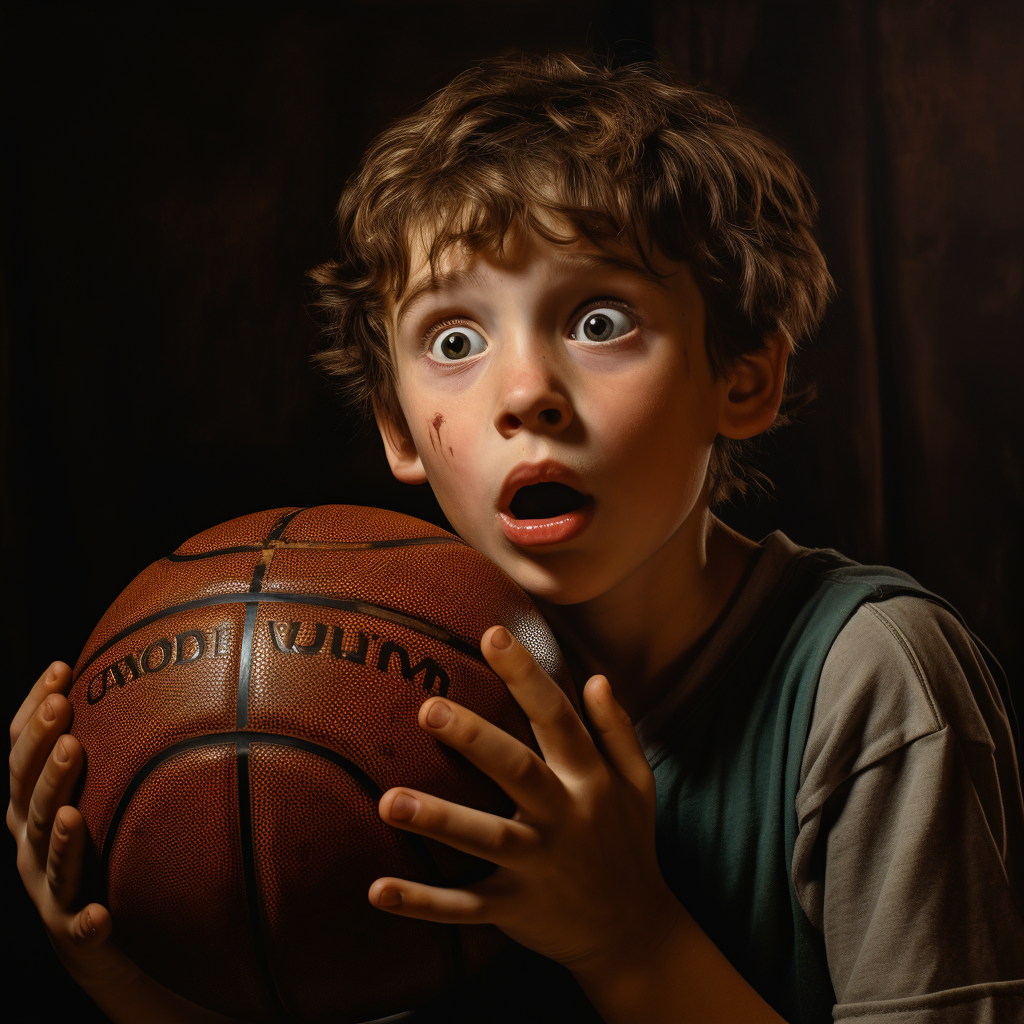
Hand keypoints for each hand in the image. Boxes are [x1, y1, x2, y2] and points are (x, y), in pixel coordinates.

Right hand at [8, 662, 122, 977]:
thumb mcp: (99, 795)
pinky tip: (101, 914)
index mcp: (34, 808)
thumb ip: (111, 748)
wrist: (102, 939)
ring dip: (59, 834)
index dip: (36, 713)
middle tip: (64, 712)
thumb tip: (146, 677)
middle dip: (43, 754)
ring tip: (72, 809)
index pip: (23, 755)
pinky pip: (80, 928)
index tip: (61, 668)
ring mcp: (52, 890)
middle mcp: (33, 844)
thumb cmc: (101, 851)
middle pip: (30, 797)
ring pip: (50, 857)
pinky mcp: (76, 932)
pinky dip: (87, 921)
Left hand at [367, 625, 681, 976]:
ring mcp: (538, 867)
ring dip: (439, 820)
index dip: (526, 676)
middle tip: (428, 707)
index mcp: (590, 782)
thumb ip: (617, 729)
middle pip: (518, 771)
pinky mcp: (515, 909)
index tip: (492, 635)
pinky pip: (464, 907)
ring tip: (388, 801)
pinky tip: (377, 889)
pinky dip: (422, 903)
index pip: (558, 718)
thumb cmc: (629, 844)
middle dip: (475, 739)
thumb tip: (595, 676)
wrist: (635, 933)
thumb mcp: (638, 784)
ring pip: (486, 840)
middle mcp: (564, 819)